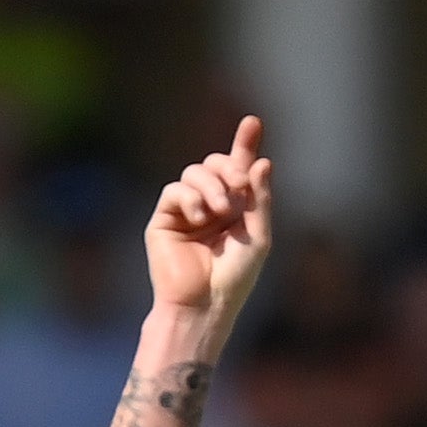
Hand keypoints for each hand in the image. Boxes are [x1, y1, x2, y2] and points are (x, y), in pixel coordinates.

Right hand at [146, 116, 274, 331]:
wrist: (204, 304)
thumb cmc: (233, 279)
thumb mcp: (257, 235)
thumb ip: (260, 199)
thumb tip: (261, 161)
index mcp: (234, 208)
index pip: (238, 169)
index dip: (244, 144)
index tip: (252, 122)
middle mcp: (209, 205)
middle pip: (215, 163)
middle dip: (229, 167)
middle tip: (240, 187)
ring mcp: (185, 211)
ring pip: (194, 172)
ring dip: (212, 185)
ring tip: (221, 211)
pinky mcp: (164, 219)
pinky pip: (175, 190)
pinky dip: (190, 198)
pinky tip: (200, 217)